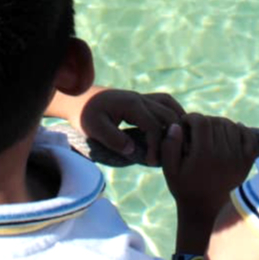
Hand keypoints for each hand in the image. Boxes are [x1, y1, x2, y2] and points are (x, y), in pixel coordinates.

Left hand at [63, 87, 184, 164]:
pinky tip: (173, 129)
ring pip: (170, 105)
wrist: (79, 99)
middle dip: (172, 136)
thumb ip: (113, 139)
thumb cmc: (85, 115)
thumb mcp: (94, 128)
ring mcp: (142, 97)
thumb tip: (133, 150)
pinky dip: (172, 114)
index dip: (156, 146)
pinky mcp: (141, 99)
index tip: (152, 163)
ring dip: (177, 122)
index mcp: (131, 104)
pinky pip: (164, 103)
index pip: (154, 126)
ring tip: (179, 142)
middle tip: (171, 156)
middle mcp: (140, 98)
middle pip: (168, 115)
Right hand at [162, 113, 258, 224]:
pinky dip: (242, 130)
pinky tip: (233, 130)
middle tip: (196, 130)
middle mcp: (223, 155)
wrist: (205, 211)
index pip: (201, 122)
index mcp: (203, 155)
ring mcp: (237, 159)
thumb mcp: (170, 170)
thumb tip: (177, 125)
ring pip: (232, 127)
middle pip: (216, 122)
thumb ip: (170, 146)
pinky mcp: (246, 164)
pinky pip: (249, 138)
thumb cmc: (184, 189)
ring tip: (210, 132)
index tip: (185, 123)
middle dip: (204, 121)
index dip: (191, 118)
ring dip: (220, 124)